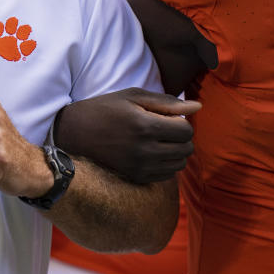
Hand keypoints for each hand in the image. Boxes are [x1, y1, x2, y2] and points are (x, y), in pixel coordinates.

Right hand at [54, 88, 199, 183]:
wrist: (75, 132)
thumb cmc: (105, 109)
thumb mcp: (133, 96)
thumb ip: (167, 102)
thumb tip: (198, 107)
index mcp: (145, 126)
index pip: (186, 131)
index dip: (181, 122)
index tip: (166, 118)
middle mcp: (145, 150)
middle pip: (186, 149)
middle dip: (180, 138)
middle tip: (163, 129)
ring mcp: (140, 166)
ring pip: (179, 164)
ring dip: (175, 152)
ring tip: (158, 141)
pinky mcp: (135, 177)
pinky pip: (167, 175)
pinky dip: (166, 164)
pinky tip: (151, 153)